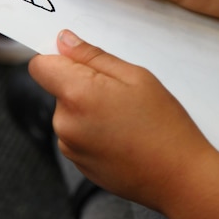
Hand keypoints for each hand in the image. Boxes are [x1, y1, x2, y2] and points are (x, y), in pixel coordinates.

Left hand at [29, 29, 213, 211]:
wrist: (179, 178)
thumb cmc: (163, 124)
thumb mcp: (135, 76)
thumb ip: (92, 56)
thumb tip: (63, 40)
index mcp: (76, 94)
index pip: (40, 65)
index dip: (58, 58)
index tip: (82, 60)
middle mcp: (64, 123)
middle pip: (57, 87)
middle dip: (81, 83)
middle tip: (120, 93)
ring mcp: (69, 147)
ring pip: (68, 111)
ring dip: (87, 108)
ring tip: (124, 117)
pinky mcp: (78, 163)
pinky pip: (76, 133)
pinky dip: (92, 129)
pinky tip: (121, 136)